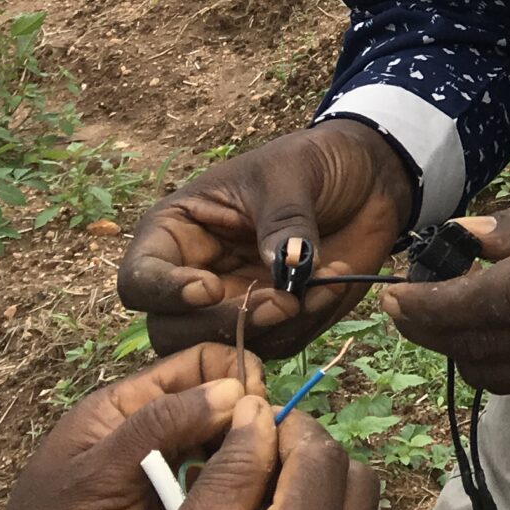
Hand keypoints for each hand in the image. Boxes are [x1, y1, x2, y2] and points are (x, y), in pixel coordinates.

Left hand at [0, 345, 255, 509]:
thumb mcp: (97, 475)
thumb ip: (160, 426)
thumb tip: (233, 390)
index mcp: (124, 411)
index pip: (193, 366)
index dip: (231, 372)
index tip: (257, 401)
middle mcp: (154, 439)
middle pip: (220, 406)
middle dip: (250, 417)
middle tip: (269, 443)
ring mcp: (172, 481)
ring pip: (230, 450)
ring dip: (251, 457)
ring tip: (268, 475)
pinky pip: (226, 494)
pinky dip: (245, 493)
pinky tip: (257, 503)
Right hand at [118, 121, 415, 359]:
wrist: (369, 177)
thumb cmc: (315, 162)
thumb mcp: (293, 173)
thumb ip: (283, 218)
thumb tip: (282, 268)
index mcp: (178, 233)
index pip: (140, 279)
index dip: (164, 292)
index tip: (210, 288)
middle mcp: (195, 276)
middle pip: (172, 332)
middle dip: (221, 326)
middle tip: (279, 303)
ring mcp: (234, 304)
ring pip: (225, 347)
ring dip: (275, 327)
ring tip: (321, 283)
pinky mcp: (276, 323)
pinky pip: (277, 345)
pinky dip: (306, 324)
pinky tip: (333, 285)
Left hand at [381, 144, 509, 390]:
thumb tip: (471, 239)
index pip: (500, 298)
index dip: (437, 304)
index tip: (395, 293)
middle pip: (496, 344)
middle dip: (433, 333)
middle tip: (398, 307)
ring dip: (462, 354)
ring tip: (436, 321)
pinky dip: (504, 365)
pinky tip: (491, 333)